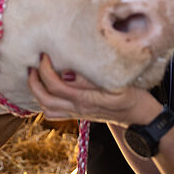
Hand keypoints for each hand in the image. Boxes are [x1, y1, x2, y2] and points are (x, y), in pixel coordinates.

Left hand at [27, 54, 155, 125]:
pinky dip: (45, 101)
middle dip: (34, 82)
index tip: (44, 55)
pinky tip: (47, 88)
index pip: (56, 86)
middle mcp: (78, 109)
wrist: (141, 118)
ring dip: (37, 93)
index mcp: (85, 100)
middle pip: (45, 100)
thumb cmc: (133, 97)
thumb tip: (67, 73)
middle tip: (32, 65)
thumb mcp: (116, 86)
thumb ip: (90, 81)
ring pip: (47, 109)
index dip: (45, 70)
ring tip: (36, 75)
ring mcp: (78, 113)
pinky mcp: (79, 114)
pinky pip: (55, 112)